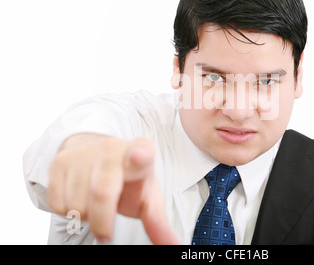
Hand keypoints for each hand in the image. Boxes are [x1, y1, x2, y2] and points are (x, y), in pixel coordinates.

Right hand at [47, 133, 179, 243]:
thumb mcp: (147, 198)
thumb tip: (174, 247)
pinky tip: (80, 199)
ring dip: (85, 216)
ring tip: (95, 205)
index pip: (141, 152)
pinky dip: (67, 211)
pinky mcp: (61, 160)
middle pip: (101, 192)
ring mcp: (85, 152)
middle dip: (102, 222)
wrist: (101, 156)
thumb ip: (158, 223)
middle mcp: (112, 148)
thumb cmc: (130, 181)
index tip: (141, 156)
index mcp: (141, 153)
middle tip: (106, 233)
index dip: (140, 155)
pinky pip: (57, 203)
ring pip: (76, 203)